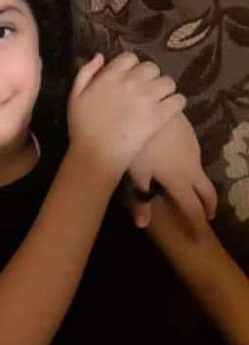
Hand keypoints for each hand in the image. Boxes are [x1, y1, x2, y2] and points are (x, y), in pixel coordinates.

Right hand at [67, 52, 185, 175]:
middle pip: (152, 67)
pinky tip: (167, 110)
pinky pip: (178, 100)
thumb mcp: (74, 96)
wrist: (96, 155)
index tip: (127, 78)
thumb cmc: (81, 127)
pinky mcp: (160, 116)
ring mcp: (148, 98)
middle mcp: (132, 82)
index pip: (130, 57)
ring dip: (164, 89)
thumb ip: (85, 72)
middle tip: (143, 90)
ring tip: (157, 100)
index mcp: (110, 76)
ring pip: (168, 82)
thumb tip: (101, 56)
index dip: (130, 66)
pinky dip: (175, 103)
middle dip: (149, 77)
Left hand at [127, 113, 216, 236]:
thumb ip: (140, 198)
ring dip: (198, 185)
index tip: (198, 239)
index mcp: (180, 179)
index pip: (193, 209)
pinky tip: (177, 164)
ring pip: (200, 172)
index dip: (196, 226)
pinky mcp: (189, 134)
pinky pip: (193, 155)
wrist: (150, 105)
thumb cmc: (139, 143)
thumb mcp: (136, 172)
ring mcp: (193, 149)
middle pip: (207, 192)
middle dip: (207, 206)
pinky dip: (189, 167)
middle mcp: (192, 166)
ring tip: (190, 192)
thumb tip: (141, 224)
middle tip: (206, 216)